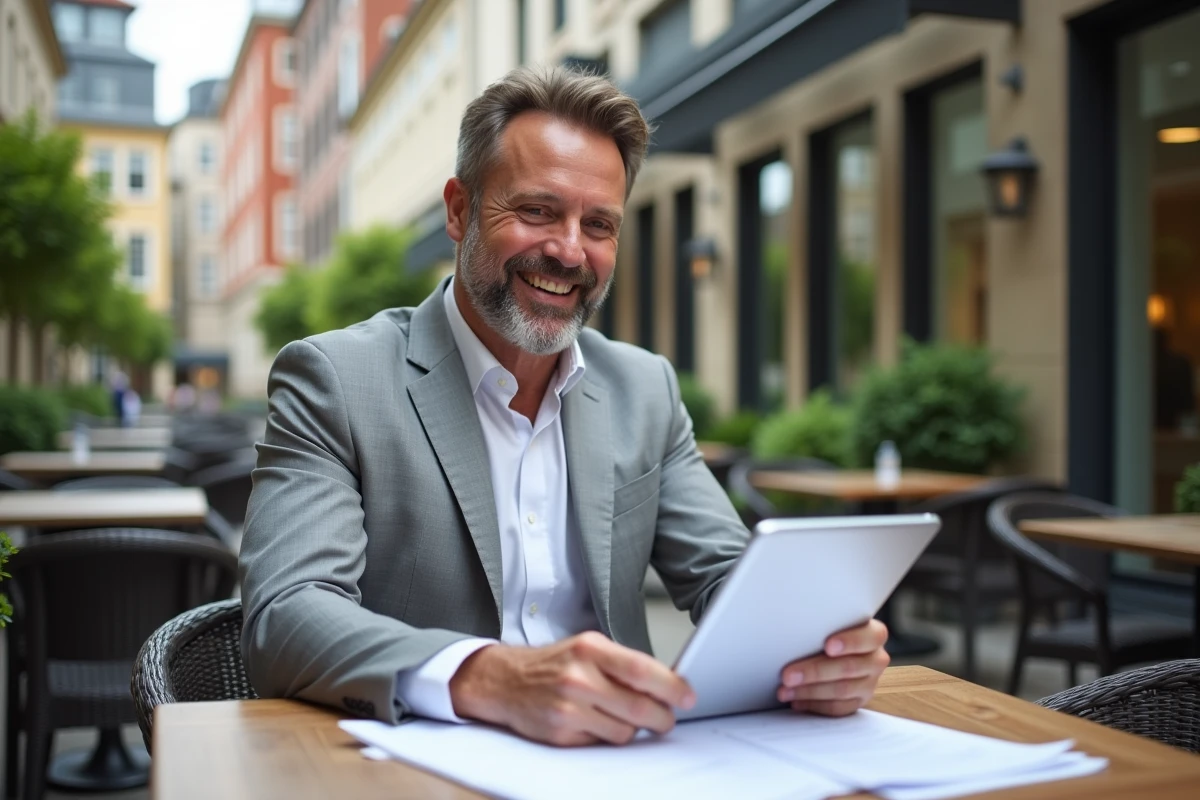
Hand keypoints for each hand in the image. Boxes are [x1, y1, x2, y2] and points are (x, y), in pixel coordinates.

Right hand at [449, 631, 695, 745]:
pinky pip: (602, 742)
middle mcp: (579, 677)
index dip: (672, 686)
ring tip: (623, 716)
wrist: (504, 681)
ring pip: (625, 731)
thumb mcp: (587, 649)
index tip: (687, 696)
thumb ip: (623, 664)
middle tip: (667, 718)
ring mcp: (568, 708)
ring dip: (634, 729)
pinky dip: (608, 736)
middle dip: (662, 717)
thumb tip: (667, 684)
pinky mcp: (560, 733)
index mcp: (590, 649)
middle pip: (639, 706)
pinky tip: (597, 722)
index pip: (642, 670)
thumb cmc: (552, 664)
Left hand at [777, 619, 888, 716]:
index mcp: (873, 634)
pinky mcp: (859, 701)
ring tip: (785, 690)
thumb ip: (822, 625)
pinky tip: (797, 701)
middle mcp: (876, 659)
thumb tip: (792, 626)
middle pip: (849, 667)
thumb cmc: (827, 632)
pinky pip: (839, 708)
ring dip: (809, 691)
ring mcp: (869, 683)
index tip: (828, 646)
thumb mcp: (829, 623)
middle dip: (815, 671)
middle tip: (788, 675)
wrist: (836, 651)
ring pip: (842, 690)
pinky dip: (815, 705)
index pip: (870, 637)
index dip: (850, 642)